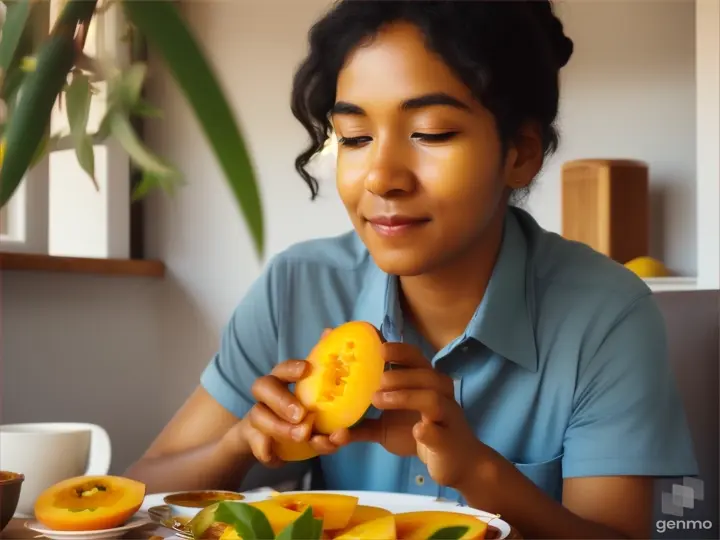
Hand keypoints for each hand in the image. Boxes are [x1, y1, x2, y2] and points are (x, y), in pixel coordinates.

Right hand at [239, 334, 339, 466]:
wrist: (268, 440)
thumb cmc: (296, 409)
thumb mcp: (311, 392)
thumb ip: (320, 367)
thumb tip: (329, 330)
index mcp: (281, 380)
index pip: (282, 368)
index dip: (292, 368)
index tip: (307, 369)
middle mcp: (265, 396)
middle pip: (263, 388)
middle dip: (282, 400)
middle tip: (302, 414)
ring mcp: (256, 417)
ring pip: (258, 417)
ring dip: (280, 428)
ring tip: (302, 436)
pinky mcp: (253, 440)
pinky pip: (254, 445)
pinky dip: (263, 450)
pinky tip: (274, 457)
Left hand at [331, 342, 486, 488]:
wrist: (455, 463)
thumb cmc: (420, 435)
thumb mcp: (385, 428)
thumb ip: (361, 423)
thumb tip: (329, 425)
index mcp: (423, 382)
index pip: (412, 357)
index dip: (396, 349)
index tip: (377, 346)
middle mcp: (437, 393)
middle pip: (424, 372)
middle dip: (398, 373)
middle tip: (375, 380)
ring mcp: (446, 415)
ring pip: (432, 397)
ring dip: (405, 396)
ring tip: (378, 400)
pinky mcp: (449, 440)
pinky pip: (440, 431)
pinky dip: (428, 430)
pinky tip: (418, 429)